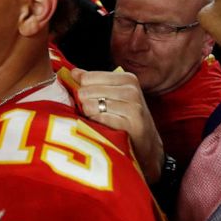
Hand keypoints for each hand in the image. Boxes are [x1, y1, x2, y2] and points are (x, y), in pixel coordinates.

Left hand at [71, 68, 162, 182]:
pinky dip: (96, 126)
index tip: (91, 100)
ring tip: (101, 122)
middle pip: (86, 91)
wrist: (147, 148)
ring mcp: (133, 107)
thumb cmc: (126, 120)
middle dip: (85, 105)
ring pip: (90, 106)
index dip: (83, 91)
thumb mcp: (113, 96)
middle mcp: (131, 90)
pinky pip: (98, 120)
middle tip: (97, 115)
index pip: (87, 77)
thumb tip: (73, 72)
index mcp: (127, 79)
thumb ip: (93, 82)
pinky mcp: (131, 125)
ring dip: (90, 117)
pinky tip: (105, 130)